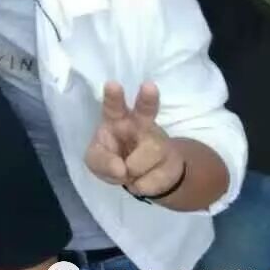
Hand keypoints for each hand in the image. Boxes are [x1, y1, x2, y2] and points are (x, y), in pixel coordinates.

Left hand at [85, 81, 183, 198]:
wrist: (143, 177)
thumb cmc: (114, 157)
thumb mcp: (96, 160)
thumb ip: (101, 161)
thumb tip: (121, 169)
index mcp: (116, 119)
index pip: (113, 106)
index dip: (113, 96)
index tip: (112, 84)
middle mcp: (140, 125)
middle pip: (146, 111)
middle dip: (147, 99)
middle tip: (149, 86)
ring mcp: (159, 141)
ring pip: (148, 155)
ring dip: (134, 170)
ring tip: (129, 172)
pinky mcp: (172, 161)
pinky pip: (155, 178)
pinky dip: (142, 185)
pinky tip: (140, 180)